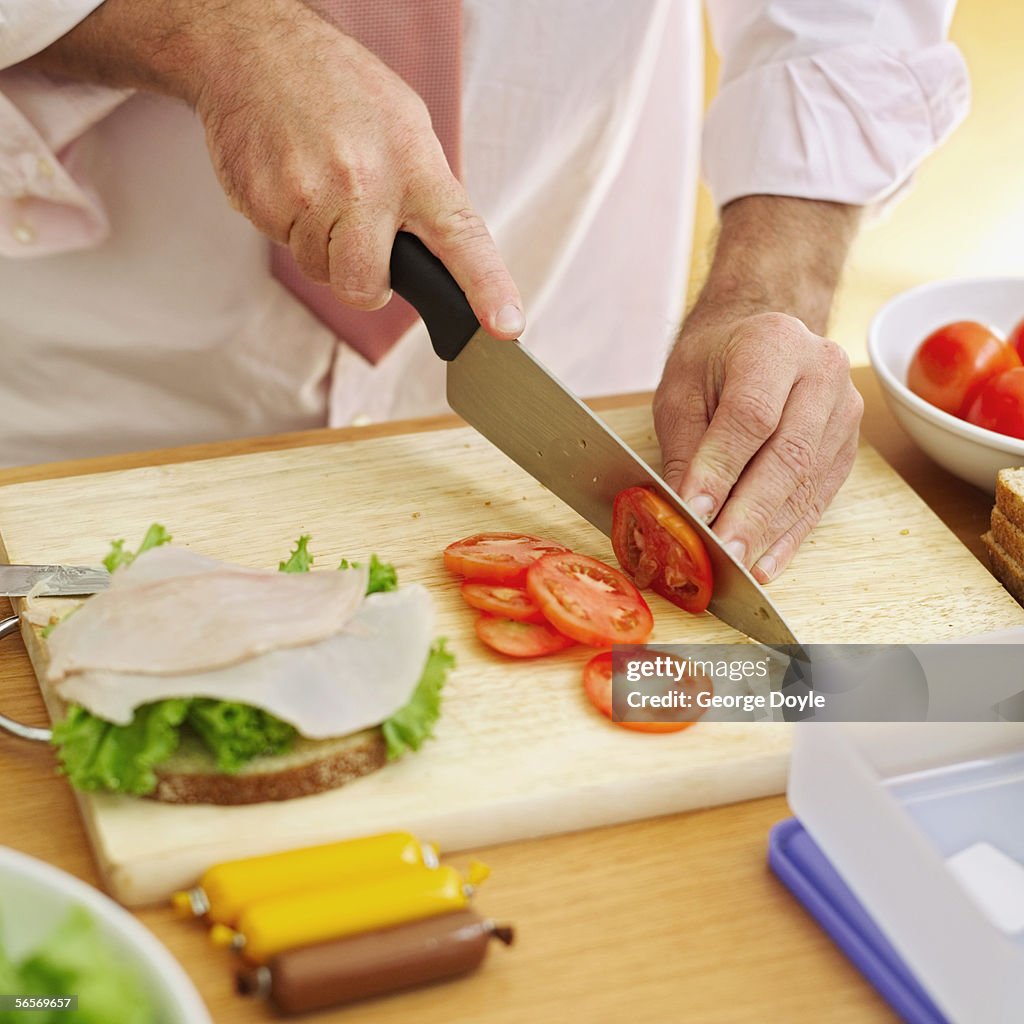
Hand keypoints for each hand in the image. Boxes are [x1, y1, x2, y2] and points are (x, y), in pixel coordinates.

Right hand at [25, 0, 524, 337]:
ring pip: (319, 270)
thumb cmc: (338, 86)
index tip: (505, 325)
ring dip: (319, 243)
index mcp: (414, 164)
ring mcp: (310, 193)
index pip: (462, 237)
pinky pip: (282, 244)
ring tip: (317, 183)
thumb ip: (424, 193)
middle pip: (364, 286)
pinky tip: (289, 176)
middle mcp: (366, 181)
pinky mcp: (263, 200)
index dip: (487, 288)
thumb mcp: (405, 126)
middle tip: (355, 238)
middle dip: (360, 280)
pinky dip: (285, 222)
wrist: (256, 45)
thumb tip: (441, 251)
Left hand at [654, 310, 862, 582]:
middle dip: (750, 512)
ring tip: (736, 565)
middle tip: (720, 552)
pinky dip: (788, 536)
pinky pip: (819, 498)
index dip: (723, 468)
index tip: (696, 511)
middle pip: (789, 454)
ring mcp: (844, 410)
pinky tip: (764, 564)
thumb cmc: (713, 364)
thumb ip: (686, 450)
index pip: (751, 416)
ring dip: (769, 531)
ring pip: (807, 482)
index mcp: (774, 344)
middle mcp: (822, 372)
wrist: (759, 341)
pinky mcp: (847, 446)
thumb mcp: (682, 392)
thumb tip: (681, 512)